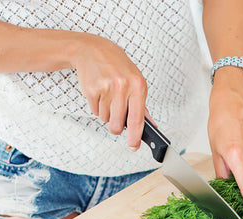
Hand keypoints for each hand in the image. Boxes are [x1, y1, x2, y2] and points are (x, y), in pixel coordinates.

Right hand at [72, 34, 148, 150]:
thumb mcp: (135, 80)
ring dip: (106, 113)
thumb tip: (150, 125)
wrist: (93, 49)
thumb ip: (142, 105)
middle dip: (116, 127)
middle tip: (116, 117)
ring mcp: (106, 88)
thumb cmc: (117, 66)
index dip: (135, 137)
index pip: (138, 119)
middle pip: (118, 124)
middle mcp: (123, 87)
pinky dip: (97, 107)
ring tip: (108, 96)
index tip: (133, 146)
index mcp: (138, 85)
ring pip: (106, 119)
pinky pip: (95, 112)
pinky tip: (100, 92)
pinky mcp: (92, 90)